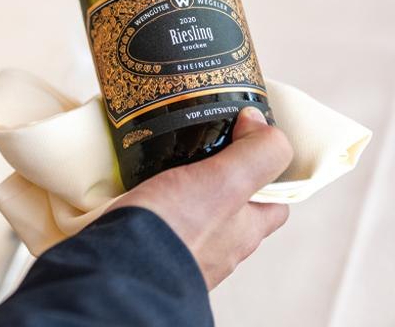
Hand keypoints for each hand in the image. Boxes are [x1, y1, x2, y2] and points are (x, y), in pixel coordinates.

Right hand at [106, 107, 292, 288]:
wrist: (120, 272)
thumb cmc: (176, 230)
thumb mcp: (227, 181)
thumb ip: (256, 153)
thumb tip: (260, 122)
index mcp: (244, 232)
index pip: (274, 203)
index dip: (269, 175)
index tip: (247, 144)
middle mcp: (219, 248)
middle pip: (232, 210)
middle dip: (219, 182)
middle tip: (199, 151)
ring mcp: (184, 254)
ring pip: (194, 220)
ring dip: (183, 197)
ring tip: (161, 168)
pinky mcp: (149, 253)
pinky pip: (159, 227)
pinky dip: (153, 210)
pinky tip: (136, 193)